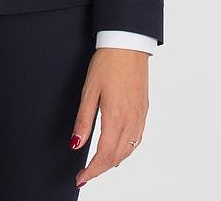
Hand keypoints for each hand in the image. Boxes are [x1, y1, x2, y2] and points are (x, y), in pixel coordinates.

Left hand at [70, 48, 148, 188]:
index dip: (92, 171)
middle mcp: (131, 120)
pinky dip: (126, 149)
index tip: (81, 177)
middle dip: (101, 169)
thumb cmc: (107, 62)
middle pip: (117, 157)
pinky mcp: (144, 110)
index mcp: (116, 117)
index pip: (104, 156)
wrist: (128, 43)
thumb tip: (76, 144)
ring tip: (98, 163)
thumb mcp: (89, 90)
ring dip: (113, 161)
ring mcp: (140, 116)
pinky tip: (118, 147)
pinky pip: (137, 139)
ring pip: (128, 151)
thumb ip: (83, 120)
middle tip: (86, 173)